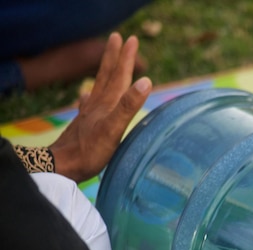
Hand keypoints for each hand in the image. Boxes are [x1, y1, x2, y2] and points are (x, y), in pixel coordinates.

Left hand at [49, 32, 151, 182]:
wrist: (63, 165)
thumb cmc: (90, 151)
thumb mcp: (114, 129)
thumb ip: (129, 105)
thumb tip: (145, 81)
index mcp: (107, 104)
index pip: (119, 75)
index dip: (126, 58)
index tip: (131, 39)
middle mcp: (97, 104)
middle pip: (107, 75)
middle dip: (114, 56)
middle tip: (118, 37)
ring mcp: (89, 113)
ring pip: (99, 86)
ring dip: (106, 71)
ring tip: (108, 61)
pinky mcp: (83, 123)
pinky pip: (89, 103)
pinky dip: (91, 95)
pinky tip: (88, 95)